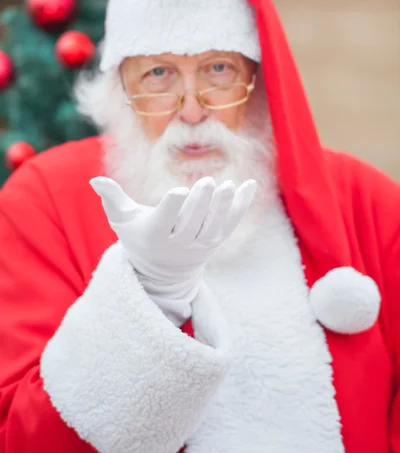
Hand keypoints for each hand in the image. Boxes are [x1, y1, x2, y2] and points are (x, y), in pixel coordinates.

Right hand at [90, 176, 256, 322]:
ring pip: (214, 226)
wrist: (161, 271)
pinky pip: (230, 224)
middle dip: (200, 203)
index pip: (165, 220)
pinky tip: (250, 185)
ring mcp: (200, 244)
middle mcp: (179, 243)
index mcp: (156, 235)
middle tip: (208, 182)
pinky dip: (241, 206)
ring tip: (229, 187)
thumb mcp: (123, 220)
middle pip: (192, 223)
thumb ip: (112, 199)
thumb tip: (94, 181)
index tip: (181, 191)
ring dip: (223, 207)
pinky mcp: (215, 242)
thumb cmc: (139, 237)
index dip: (173, 207)